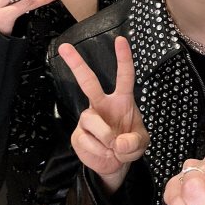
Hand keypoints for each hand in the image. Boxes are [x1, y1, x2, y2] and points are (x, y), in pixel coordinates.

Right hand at [58, 36, 148, 194]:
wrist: (114, 164)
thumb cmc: (129, 144)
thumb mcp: (140, 143)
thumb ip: (134, 142)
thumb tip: (118, 142)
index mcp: (122, 100)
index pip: (124, 76)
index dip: (123, 58)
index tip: (120, 40)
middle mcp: (103, 104)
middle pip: (88, 81)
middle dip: (76, 64)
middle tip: (64, 47)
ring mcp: (88, 118)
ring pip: (91, 119)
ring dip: (105, 136)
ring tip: (113, 147)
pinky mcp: (78, 134)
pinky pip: (86, 139)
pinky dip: (99, 150)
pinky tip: (103, 152)